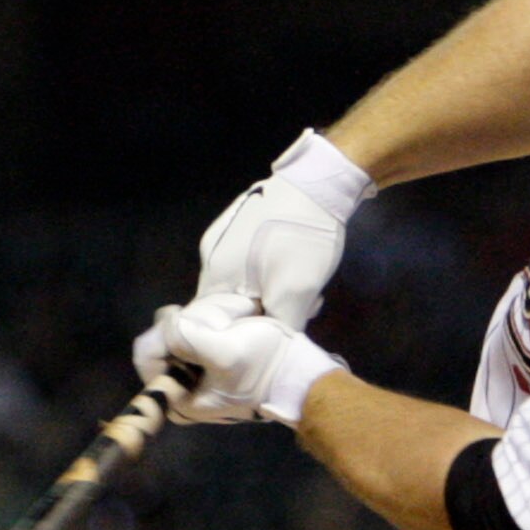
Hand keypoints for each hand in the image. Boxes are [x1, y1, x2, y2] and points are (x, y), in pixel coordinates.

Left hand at [135, 296, 342, 429]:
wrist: (302, 377)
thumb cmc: (265, 366)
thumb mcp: (224, 350)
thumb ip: (187, 338)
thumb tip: (165, 324)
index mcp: (182, 402)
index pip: (147, 359)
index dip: (160, 332)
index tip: (178, 315)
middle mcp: (185, 401)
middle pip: (160, 356)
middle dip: (175, 332)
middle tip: (198, 317)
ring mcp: (199, 391)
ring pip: (176, 352)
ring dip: (190, 332)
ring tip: (212, 321)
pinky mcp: (213, 380)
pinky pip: (193, 354)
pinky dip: (201, 337)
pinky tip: (220, 328)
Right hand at [191, 130, 370, 327]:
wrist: (318, 182)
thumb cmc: (302, 239)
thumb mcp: (296, 293)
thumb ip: (278, 328)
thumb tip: (270, 347)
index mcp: (215, 273)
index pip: (212, 323)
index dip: (238, 337)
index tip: (266, 339)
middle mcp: (210, 254)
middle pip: (229, 303)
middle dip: (261, 314)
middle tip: (295, 312)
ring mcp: (223, 236)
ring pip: (243, 283)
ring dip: (270, 294)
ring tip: (302, 292)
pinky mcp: (239, 223)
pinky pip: (249, 262)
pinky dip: (270, 274)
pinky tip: (294, 268)